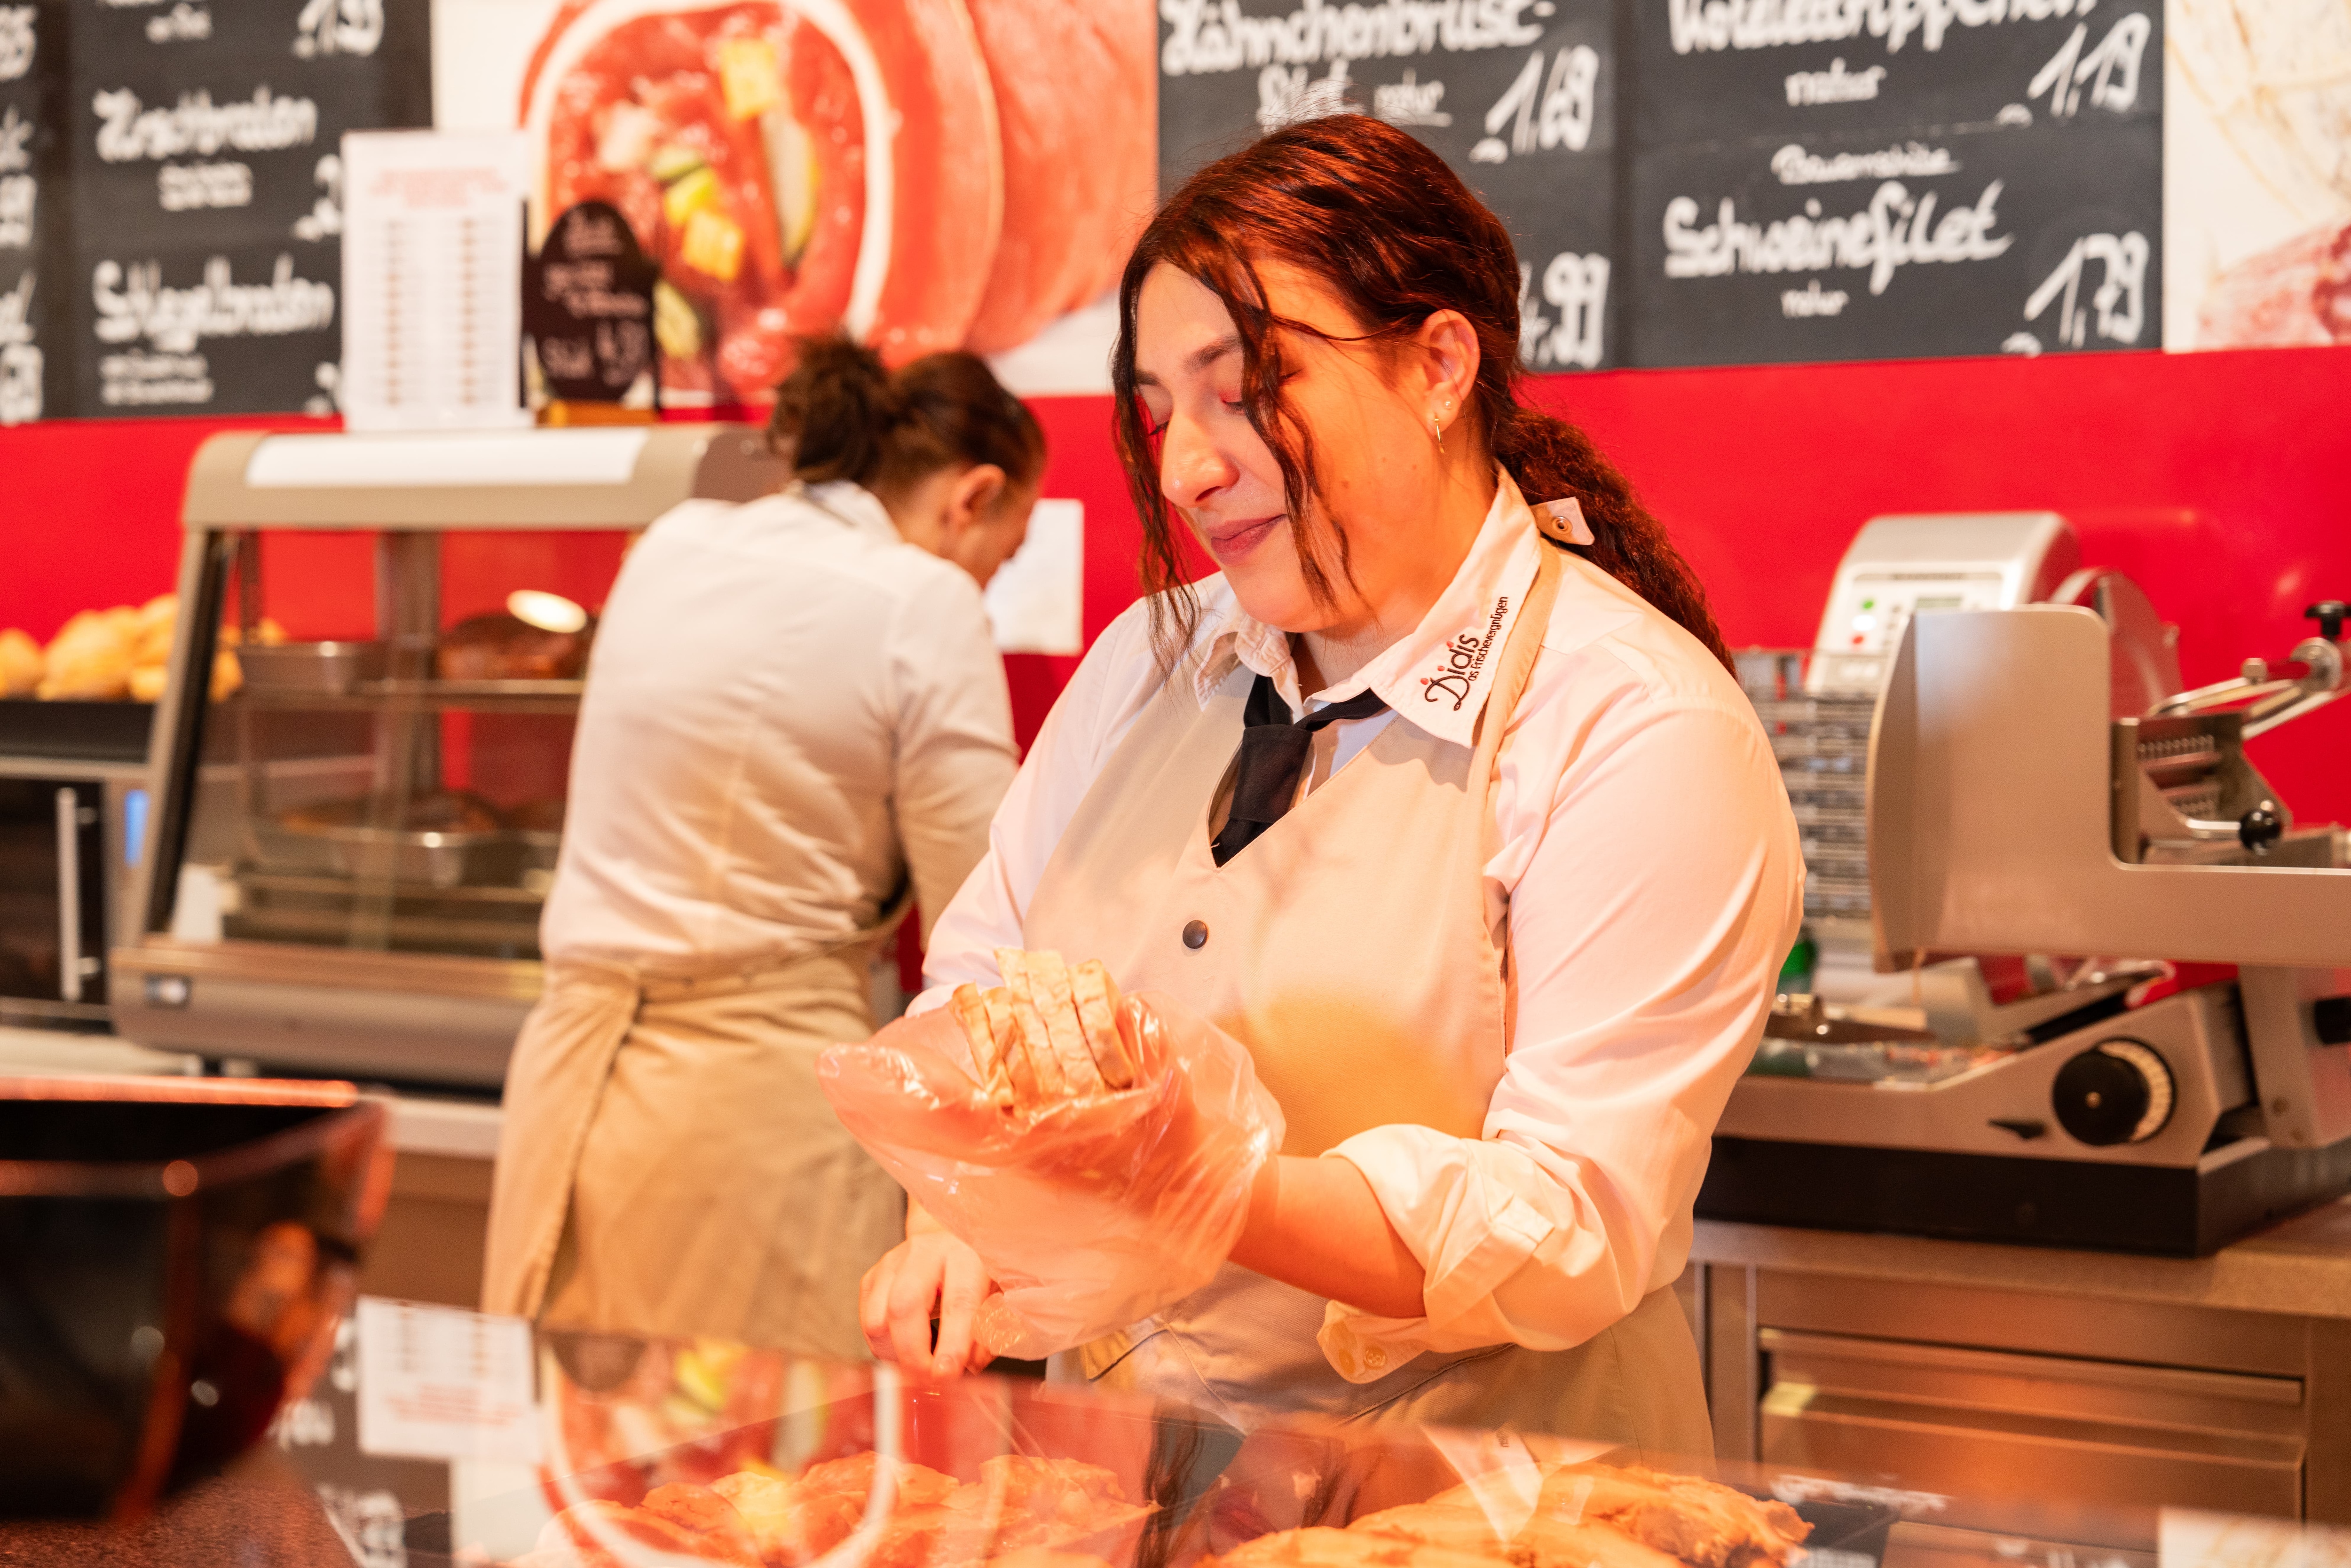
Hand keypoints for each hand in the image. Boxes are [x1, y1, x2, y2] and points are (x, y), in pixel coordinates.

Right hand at [859, 1221, 999, 1380]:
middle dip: (912, 1354)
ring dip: (895, 1354)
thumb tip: (970, 1364)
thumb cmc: (979, 1268)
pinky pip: (868, 1323)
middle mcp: (925, 1254)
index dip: (952, 1343)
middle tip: (928, 1380)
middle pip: (903, 1307)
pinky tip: (905, 1350)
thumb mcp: (1000, 1292)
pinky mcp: (873, 1278)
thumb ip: (991, 1328)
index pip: (958, 1302)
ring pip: (877, 1319)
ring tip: (918, 1364)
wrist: (949, 1236)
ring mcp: (893, 1264)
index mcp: (965, 1255)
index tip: (947, 1373)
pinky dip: (883, 1347)